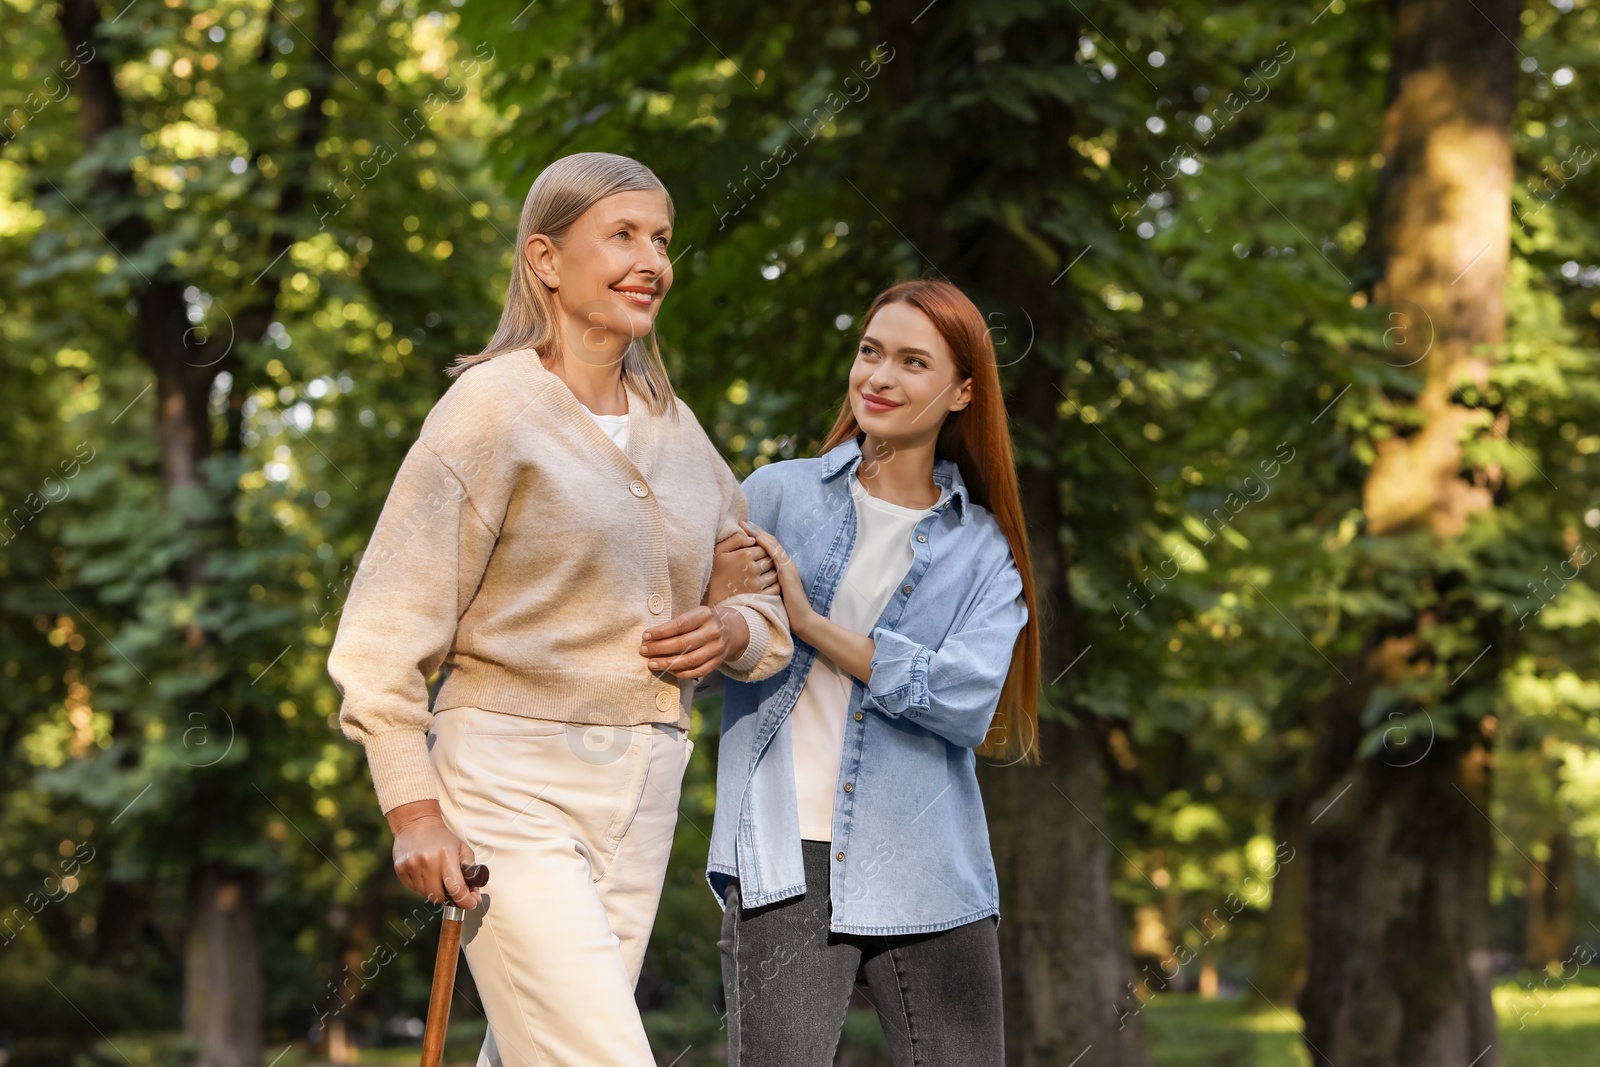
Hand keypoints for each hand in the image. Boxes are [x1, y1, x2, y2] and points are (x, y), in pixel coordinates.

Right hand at [386, 800, 480, 908]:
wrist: (416, 824)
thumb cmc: (443, 839)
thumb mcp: (462, 848)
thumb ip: (471, 871)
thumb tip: (475, 896)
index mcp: (446, 855)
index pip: (456, 887)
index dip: (465, 900)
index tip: (471, 903)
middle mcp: (428, 861)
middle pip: (438, 896)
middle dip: (447, 895)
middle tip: (448, 884)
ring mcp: (412, 865)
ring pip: (425, 894)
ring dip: (433, 890)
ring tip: (434, 874)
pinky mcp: (400, 869)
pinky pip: (414, 889)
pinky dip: (421, 886)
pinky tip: (423, 872)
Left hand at [641, 604, 747, 678]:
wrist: (731, 630)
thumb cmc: (703, 621)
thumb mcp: (694, 614)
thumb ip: (677, 623)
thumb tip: (651, 637)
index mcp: (704, 615)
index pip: (679, 625)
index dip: (660, 632)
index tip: (645, 636)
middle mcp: (713, 632)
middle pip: (682, 644)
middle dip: (659, 648)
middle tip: (643, 651)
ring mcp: (716, 648)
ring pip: (689, 660)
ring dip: (668, 663)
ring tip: (652, 664)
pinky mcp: (717, 662)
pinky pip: (698, 671)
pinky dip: (682, 673)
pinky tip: (669, 671)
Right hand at [704, 529, 777, 605]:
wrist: (707, 596)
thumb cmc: (713, 571)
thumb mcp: (719, 550)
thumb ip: (736, 539)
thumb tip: (752, 538)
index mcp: (745, 555)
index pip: (764, 547)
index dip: (761, 549)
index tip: (755, 553)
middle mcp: (753, 568)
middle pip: (770, 560)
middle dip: (767, 560)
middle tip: (759, 563)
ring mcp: (757, 583)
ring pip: (774, 573)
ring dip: (771, 572)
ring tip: (762, 573)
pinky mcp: (758, 596)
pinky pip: (775, 588)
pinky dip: (774, 584)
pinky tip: (766, 583)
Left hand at [739, 520, 817, 639]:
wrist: (802, 620)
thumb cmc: (785, 610)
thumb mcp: (772, 592)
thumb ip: (765, 583)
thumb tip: (750, 579)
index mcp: (782, 568)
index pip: (769, 547)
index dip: (757, 537)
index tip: (744, 530)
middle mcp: (786, 564)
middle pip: (770, 542)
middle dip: (756, 531)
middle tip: (742, 522)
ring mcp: (788, 567)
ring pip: (773, 545)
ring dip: (759, 534)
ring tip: (746, 525)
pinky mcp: (788, 572)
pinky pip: (776, 554)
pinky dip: (766, 545)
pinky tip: (756, 538)